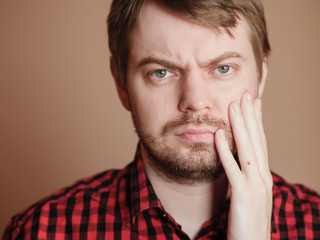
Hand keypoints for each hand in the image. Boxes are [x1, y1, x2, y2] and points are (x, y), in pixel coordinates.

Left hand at [215, 92, 272, 239]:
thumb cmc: (249, 221)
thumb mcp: (250, 194)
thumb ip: (245, 176)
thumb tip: (238, 160)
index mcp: (263, 176)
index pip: (260, 142)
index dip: (257, 122)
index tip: (253, 103)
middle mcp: (262, 177)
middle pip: (256, 141)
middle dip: (250, 117)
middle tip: (245, 95)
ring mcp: (254, 185)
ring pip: (247, 149)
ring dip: (240, 126)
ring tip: (233, 106)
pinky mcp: (243, 195)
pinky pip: (232, 168)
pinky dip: (225, 150)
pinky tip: (218, 134)